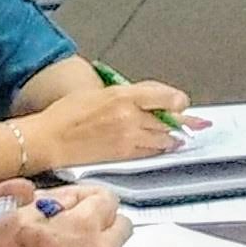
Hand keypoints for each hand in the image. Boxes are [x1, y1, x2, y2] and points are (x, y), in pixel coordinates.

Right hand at [21, 77, 192, 171]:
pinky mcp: (123, 154)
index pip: (164, 96)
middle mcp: (129, 116)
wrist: (50, 138)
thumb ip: (126, 95)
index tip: (182, 103)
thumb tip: (147, 99)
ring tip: (179, 135)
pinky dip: (160, 149)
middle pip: (168, 119)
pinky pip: (150, 152)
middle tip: (195, 123)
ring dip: (173, 136)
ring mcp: (128, 137)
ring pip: (163, 137)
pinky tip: (163, 147)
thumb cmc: (66, 114)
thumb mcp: (97, 92)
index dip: (178, 101)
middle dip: (182, 121)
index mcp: (122, 95)